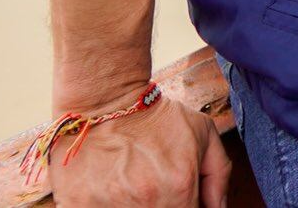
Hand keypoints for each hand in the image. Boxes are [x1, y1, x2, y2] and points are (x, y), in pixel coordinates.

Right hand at [48, 95, 231, 206]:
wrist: (104, 100)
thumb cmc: (155, 116)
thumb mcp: (201, 133)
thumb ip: (218, 174)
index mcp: (179, 189)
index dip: (187, 206)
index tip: (179, 195)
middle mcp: (145, 203)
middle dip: (161, 204)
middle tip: (153, 185)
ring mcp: (108, 207)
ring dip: (132, 204)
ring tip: (131, 182)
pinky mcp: (78, 206)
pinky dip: (106, 204)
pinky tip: (109, 188)